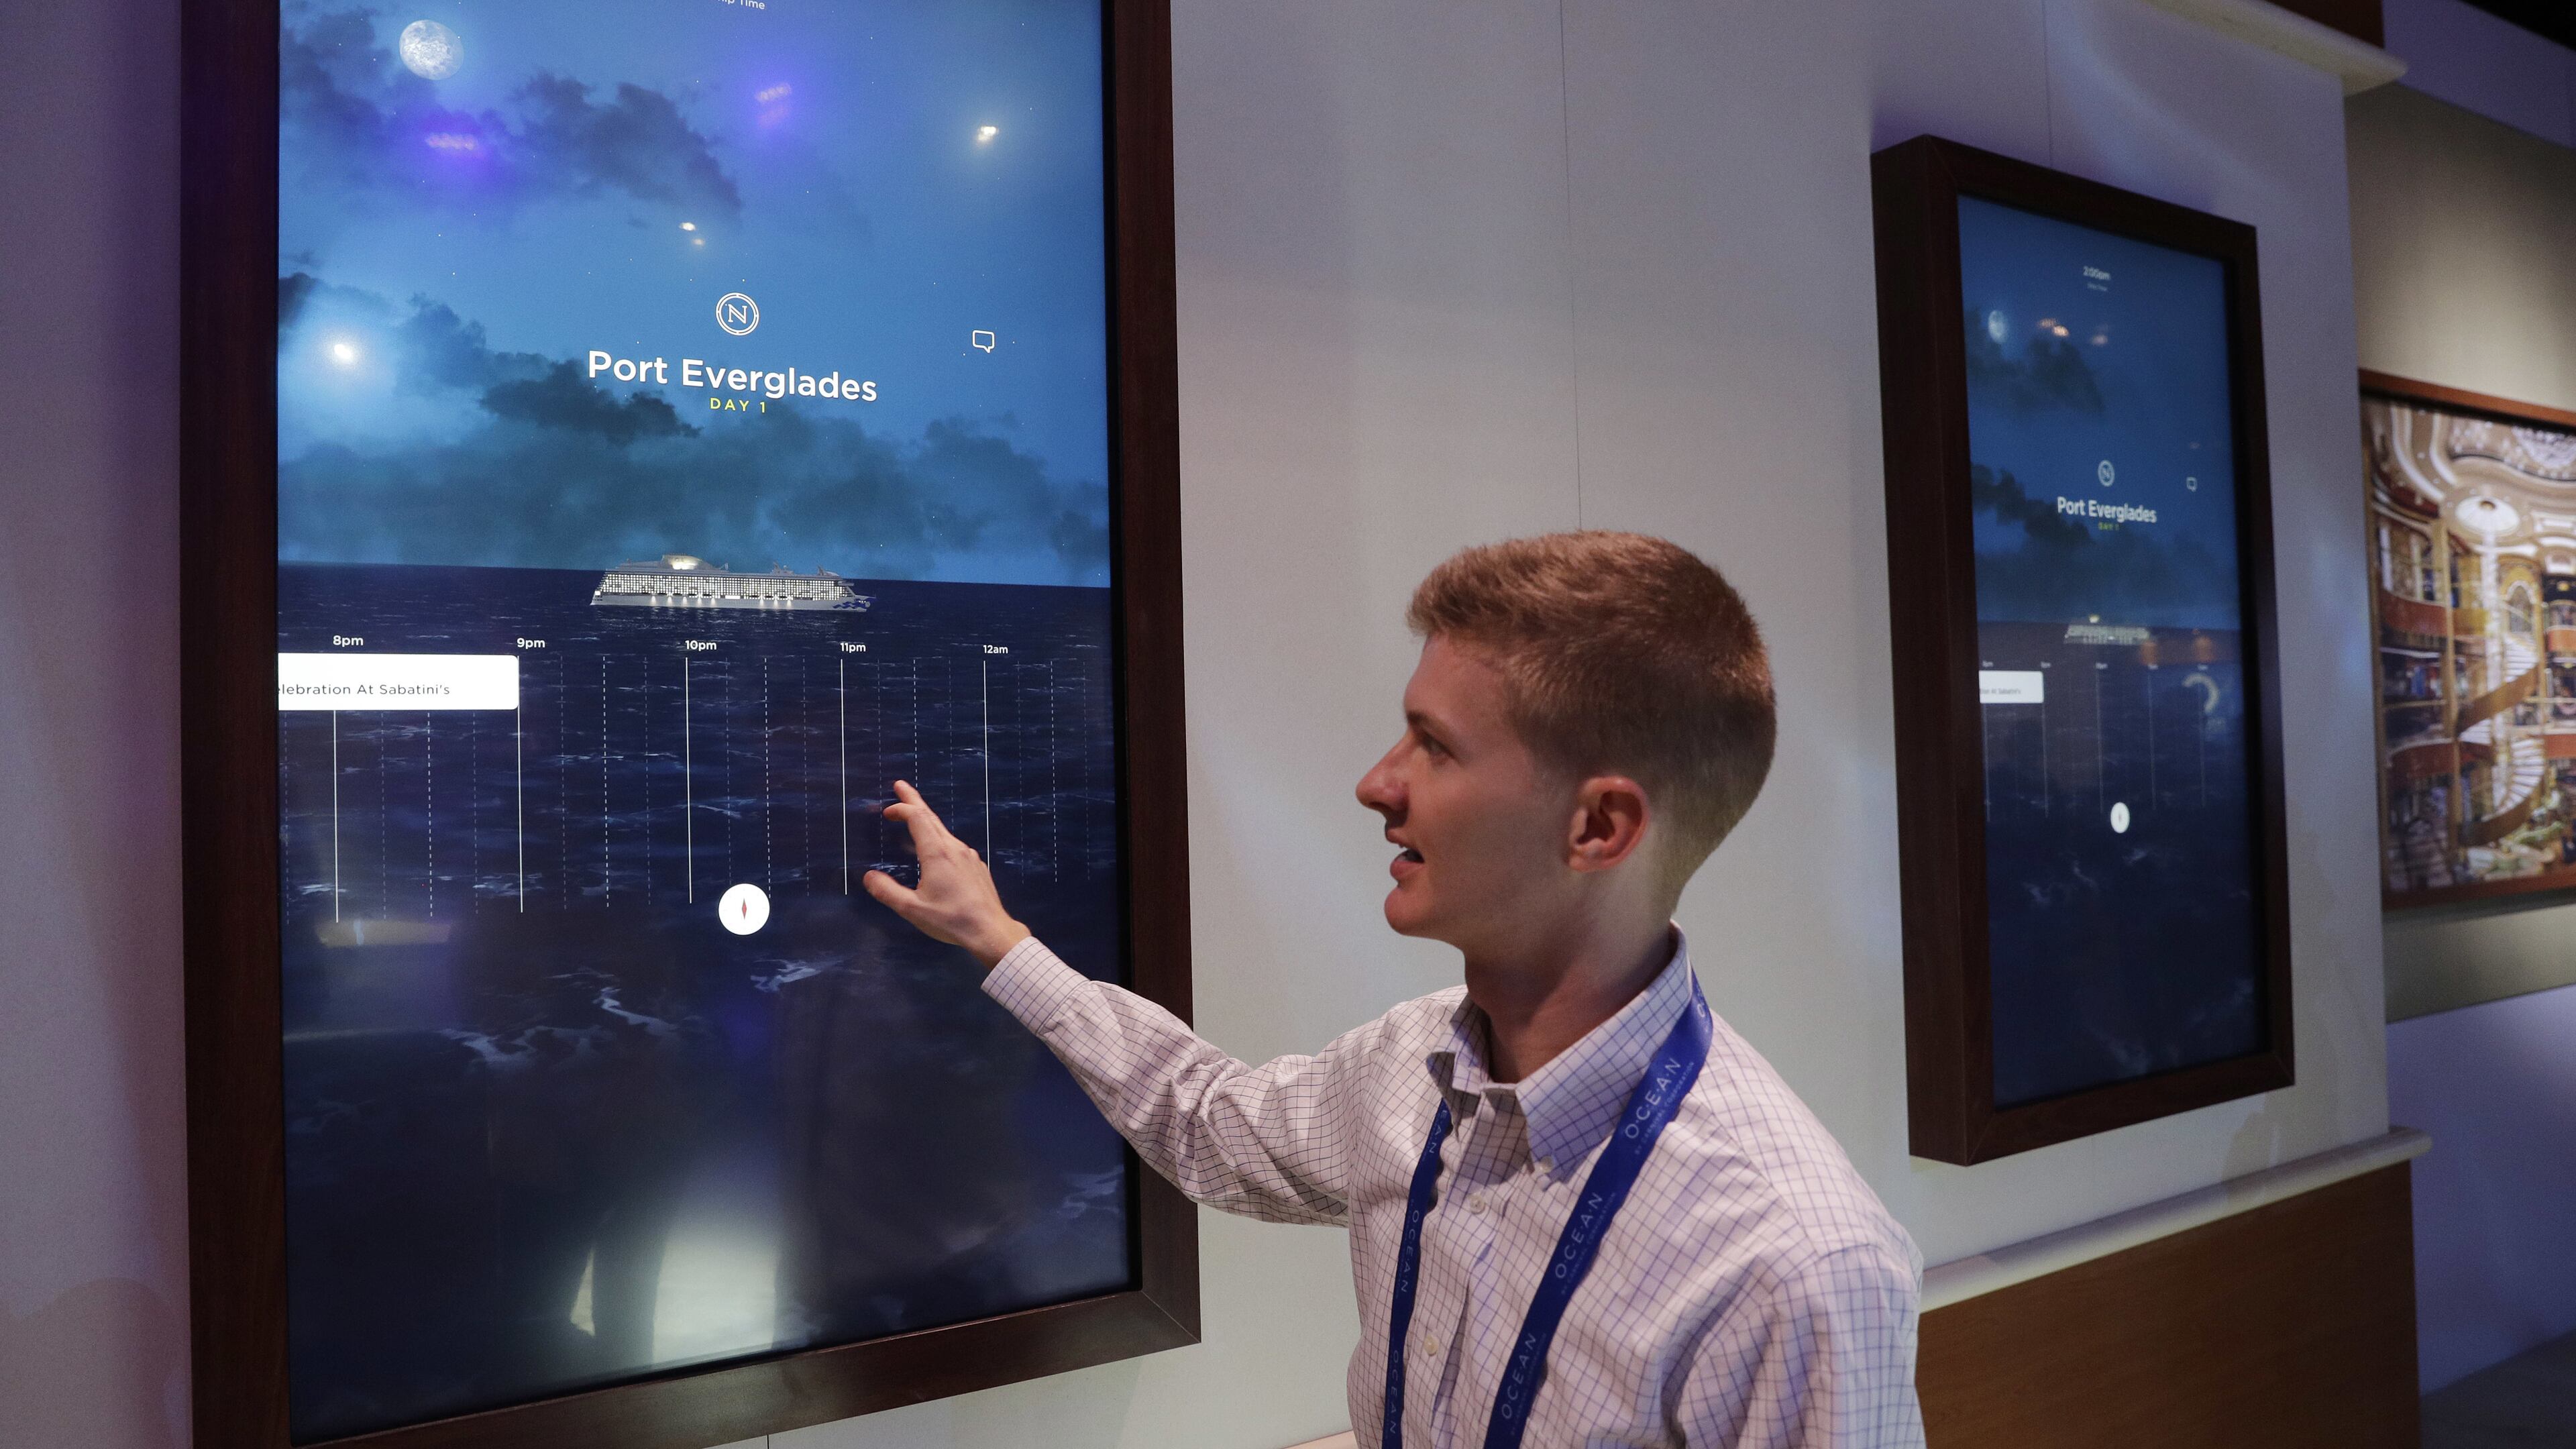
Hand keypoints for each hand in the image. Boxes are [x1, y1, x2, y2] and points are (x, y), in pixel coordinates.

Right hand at [862, 780, 1030, 968]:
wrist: (991, 930)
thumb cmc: (951, 920)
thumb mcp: (912, 909)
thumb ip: (888, 891)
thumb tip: (868, 877)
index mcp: (937, 853)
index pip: (918, 818)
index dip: (902, 808)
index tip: (888, 809)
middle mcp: (954, 848)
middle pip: (931, 817)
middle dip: (913, 800)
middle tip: (900, 786)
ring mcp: (968, 856)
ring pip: (943, 830)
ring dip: (926, 820)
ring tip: (913, 816)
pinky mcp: (976, 866)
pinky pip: (953, 844)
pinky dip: (938, 837)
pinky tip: (935, 849)